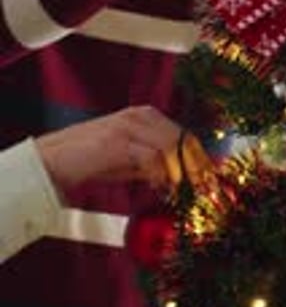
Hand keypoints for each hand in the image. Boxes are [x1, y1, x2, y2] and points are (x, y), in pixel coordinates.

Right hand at [35, 106, 212, 192]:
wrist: (53, 160)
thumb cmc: (92, 160)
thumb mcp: (129, 160)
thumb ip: (153, 164)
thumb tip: (180, 178)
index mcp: (146, 114)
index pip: (183, 133)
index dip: (199, 157)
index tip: (210, 179)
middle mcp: (139, 115)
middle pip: (181, 138)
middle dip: (196, 166)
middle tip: (205, 189)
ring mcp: (128, 126)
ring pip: (169, 146)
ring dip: (180, 172)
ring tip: (184, 192)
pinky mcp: (118, 141)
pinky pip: (150, 157)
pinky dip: (159, 175)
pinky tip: (161, 189)